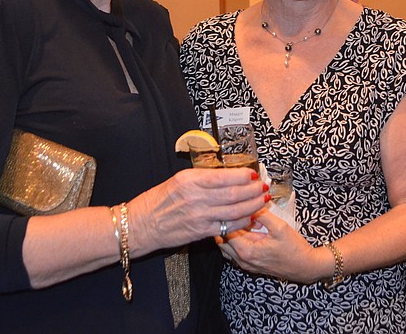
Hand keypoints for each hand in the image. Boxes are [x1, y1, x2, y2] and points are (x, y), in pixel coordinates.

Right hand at [128, 168, 268, 255]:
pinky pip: (228, 226)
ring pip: (235, 210)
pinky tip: (251, 217)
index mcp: (191, 180)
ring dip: (253, 205)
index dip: (244, 175)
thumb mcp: (179, 180)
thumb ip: (203, 178)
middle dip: (254, 190)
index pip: (225, 176)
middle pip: (235, 193)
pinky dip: (243, 221)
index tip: (253, 174)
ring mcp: (200, 216)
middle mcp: (197, 197)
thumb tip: (228, 176)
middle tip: (263, 187)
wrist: (142, 224)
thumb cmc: (159, 200)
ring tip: (263, 200)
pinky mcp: (201, 232)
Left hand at [218, 207, 327, 283]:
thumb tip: (251, 204)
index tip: (236, 206)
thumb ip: (262, 215)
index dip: (229, 216)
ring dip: (231, 232)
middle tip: (237, 211)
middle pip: (222, 239)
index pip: (226, 230)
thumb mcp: (280, 227)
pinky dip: (237, 240)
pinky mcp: (249, 264)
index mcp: (246, 251)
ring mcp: (244, 264)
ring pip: (226, 246)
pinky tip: (248, 230)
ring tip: (243, 220)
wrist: (305, 267)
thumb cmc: (294, 249)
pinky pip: (234, 251)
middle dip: (227, 224)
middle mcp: (242, 260)